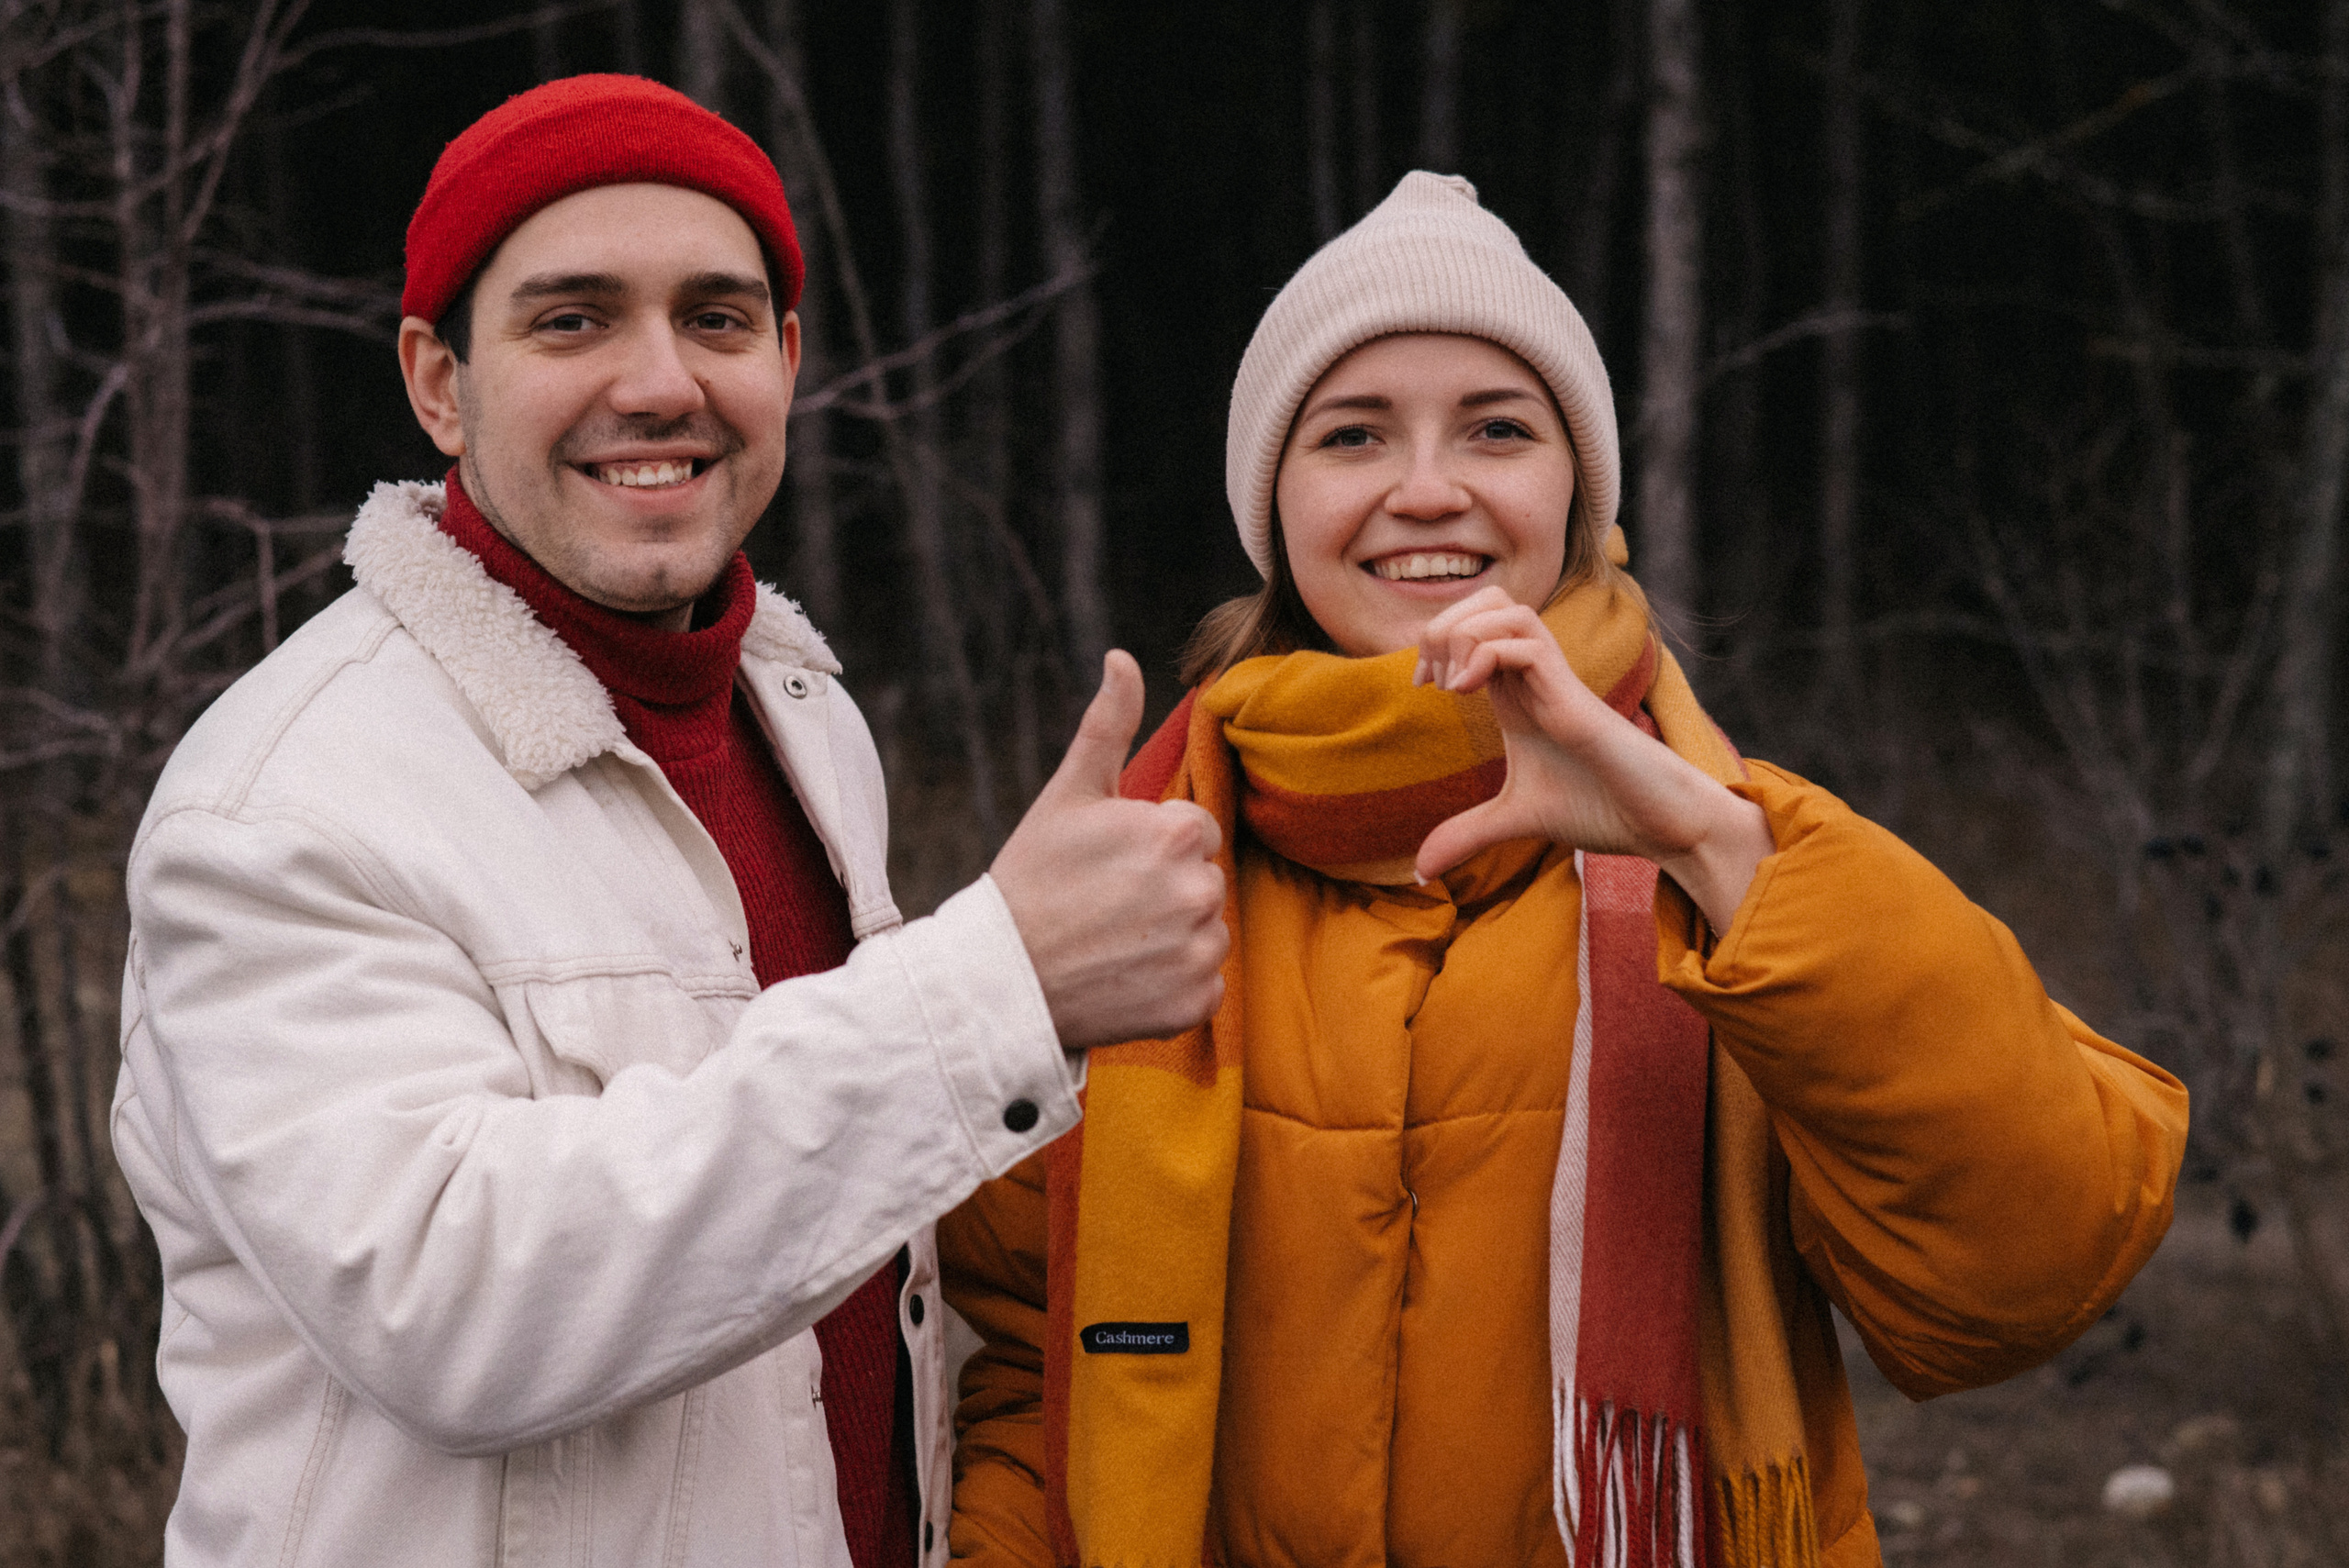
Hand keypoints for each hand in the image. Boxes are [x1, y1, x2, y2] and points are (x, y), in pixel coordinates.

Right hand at [990, 651, 1228, 1048]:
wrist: (998, 979)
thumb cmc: (1030, 879)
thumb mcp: (1068, 794)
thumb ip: (1108, 724)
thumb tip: (1121, 657)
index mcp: (1175, 834)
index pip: (1195, 832)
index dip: (1151, 845)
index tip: (1108, 866)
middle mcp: (1198, 892)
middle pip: (1204, 880)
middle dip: (1166, 889)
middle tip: (1107, 906)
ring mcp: (1197, 952)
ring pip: (1208, 931)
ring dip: (1173, 937)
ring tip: (1114, 942)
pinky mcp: (1194, 1003)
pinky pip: (1205, 985)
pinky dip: (1173, 985)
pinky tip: (1126, 978)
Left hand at [1411, 588, 1773, 933]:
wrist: (1659, 823)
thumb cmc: (1600, 808)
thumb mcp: (1516, 819)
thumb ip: (1466, 835)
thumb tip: (1419, 872)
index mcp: (1518, 691)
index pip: (1474, 625)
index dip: (1435, 641)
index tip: (1423, 686)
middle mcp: (1536, 675)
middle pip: (1487, 600)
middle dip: (1443, 625)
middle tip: (1431, 680)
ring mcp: (1556, 680)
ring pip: (1506, 608)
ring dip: (1462, 634)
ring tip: (1452, 685)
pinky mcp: (1573, 696)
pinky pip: (1526, 642)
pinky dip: (1484, 654)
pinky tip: (1468, 691)